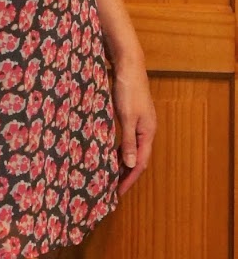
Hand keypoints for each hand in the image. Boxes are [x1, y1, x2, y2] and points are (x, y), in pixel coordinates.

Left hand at [110, 51, 157, 196]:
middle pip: (139, 159)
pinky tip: (110, 153)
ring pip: (133, 150)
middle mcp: (147, 130)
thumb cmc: (128, 90)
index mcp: (148, 132)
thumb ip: (129, 141)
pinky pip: (128, 140)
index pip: (141, 162)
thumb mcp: (127, 117)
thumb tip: (130, 164)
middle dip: (127, 175)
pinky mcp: (133, 117)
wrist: (129, 66)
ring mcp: (141, 123)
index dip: (129, 179)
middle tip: (113, 188)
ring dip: (123, 163)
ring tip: (111, 176)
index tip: (118, 192)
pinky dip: (120, 150)